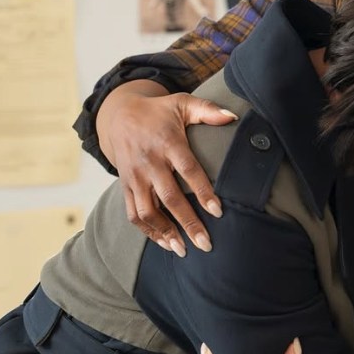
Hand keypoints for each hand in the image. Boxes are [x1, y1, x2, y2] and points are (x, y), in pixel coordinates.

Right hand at [96, 80, 237, 254]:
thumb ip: (208, 110)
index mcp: (167, 142)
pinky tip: (165, 244)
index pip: (188, 170)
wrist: (119, 116)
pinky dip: (148, 231)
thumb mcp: (182, 103)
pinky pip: (133, 213)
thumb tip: (233, 116)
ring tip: (184, 250)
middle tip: (206, 244)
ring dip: (165, 233)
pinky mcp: (125, 186)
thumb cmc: (158, 112)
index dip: (202, 191)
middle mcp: (149, 162)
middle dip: (188, 223)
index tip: (218, 211)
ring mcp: (135, 176)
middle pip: (169, 197)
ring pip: (147, 211)